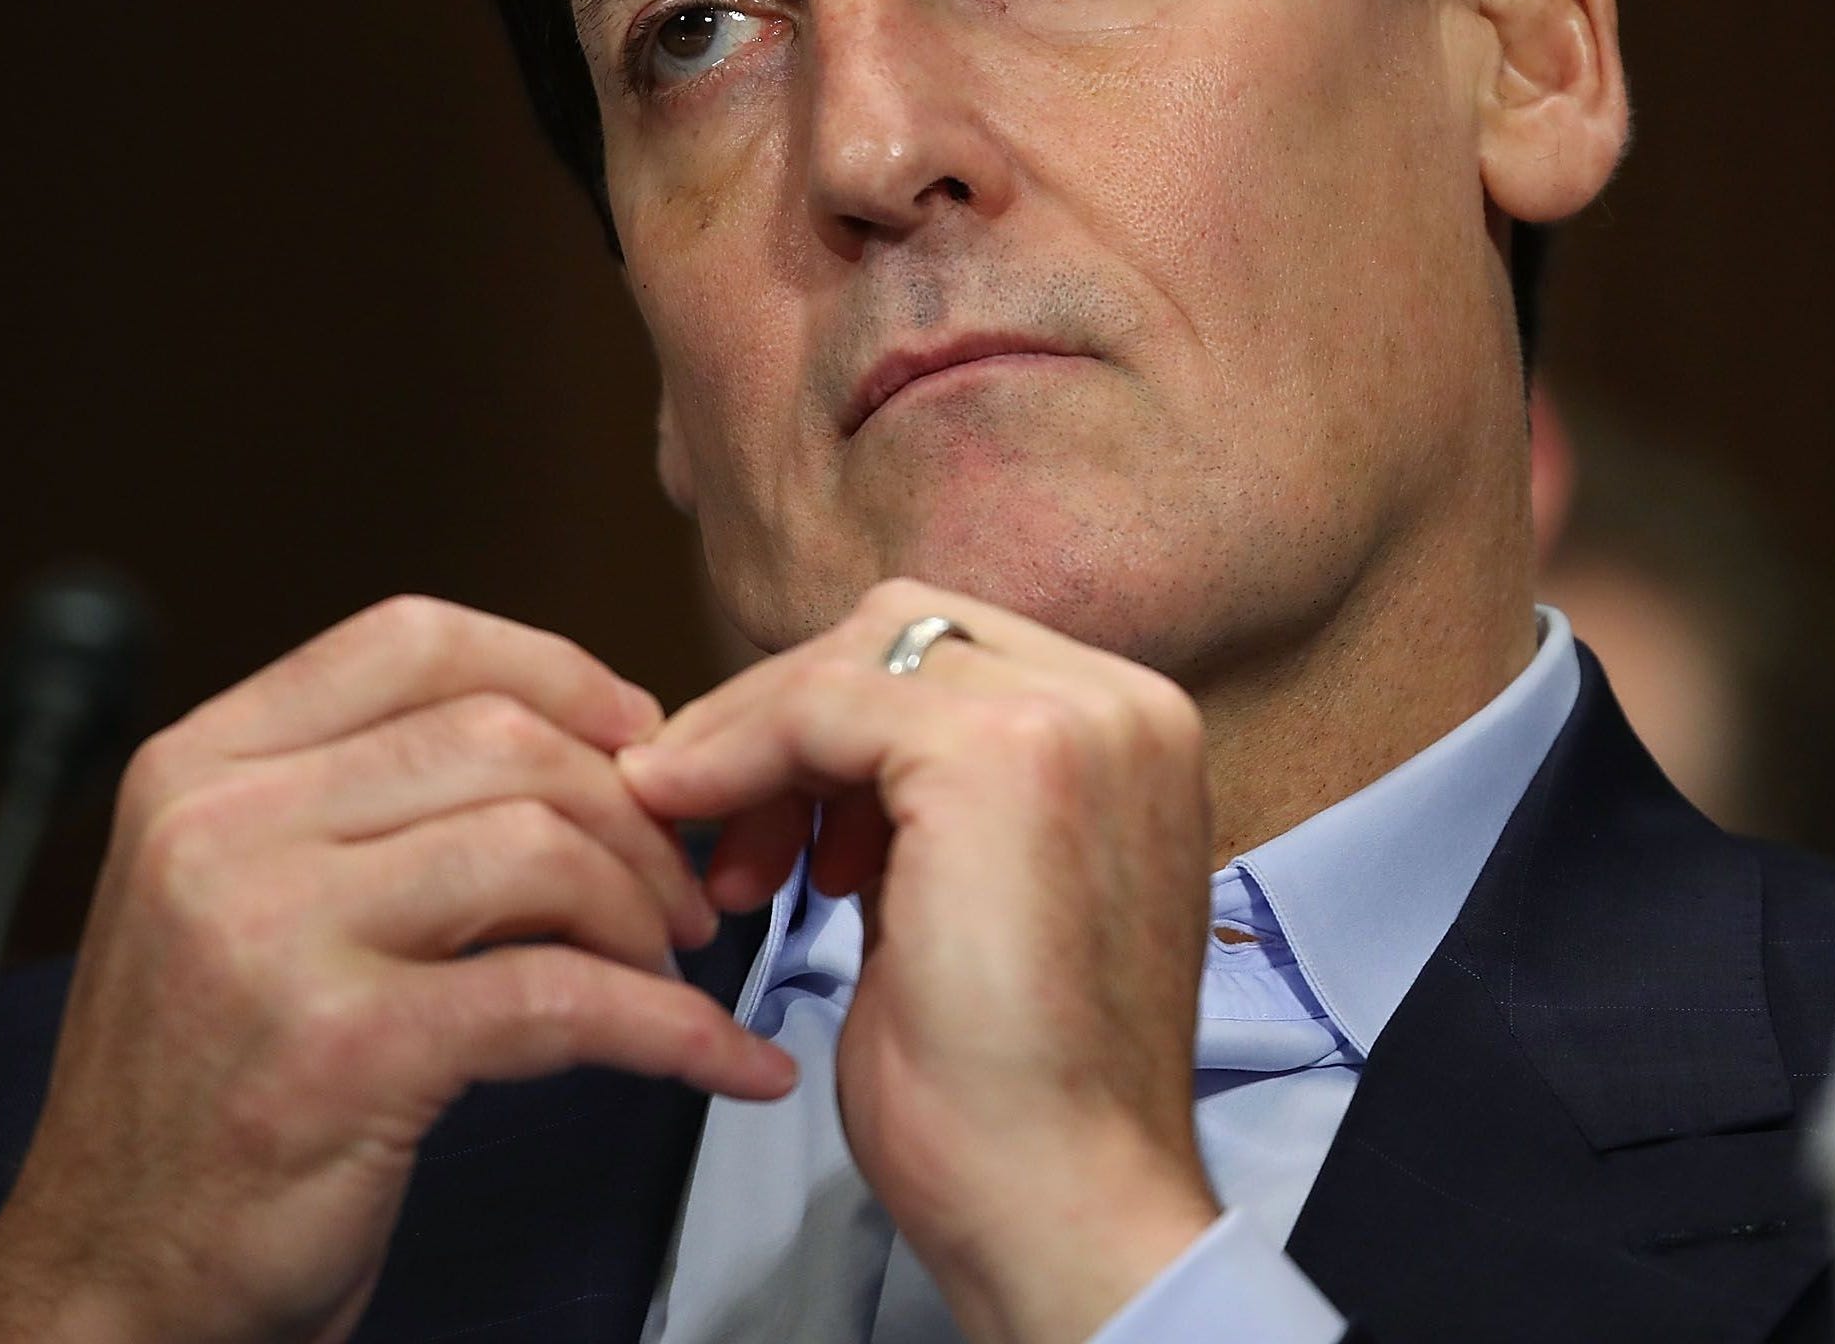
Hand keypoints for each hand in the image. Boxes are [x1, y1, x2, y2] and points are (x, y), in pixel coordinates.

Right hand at [0, 596, 793, 1343]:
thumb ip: (371, 796)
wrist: (112, 1278)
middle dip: (629, 809)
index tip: (640, 731)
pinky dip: (673, 1028)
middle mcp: (220, 829)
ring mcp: (271, 937)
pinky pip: (562, 997)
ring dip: (642, 907)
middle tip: (674, 883)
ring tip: (664, 963)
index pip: (413, 639)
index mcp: (200, 766)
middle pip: (502, 739)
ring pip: (540, 847)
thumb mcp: (243, 892)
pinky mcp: (342, 1054)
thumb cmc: (212, 1083)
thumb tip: (592, 738)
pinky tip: (722, 1058)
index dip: (558, 671)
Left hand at [619, 578, 1220, 1343]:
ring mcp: (1075, 718)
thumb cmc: (1016, 1093)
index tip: (759, 803)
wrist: (1063, 1202)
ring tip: (728, 868)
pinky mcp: (1002, 753)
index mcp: (1137, 732)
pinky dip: (740, 752)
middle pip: (905, 633)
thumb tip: (823, 769)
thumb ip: (933, 809)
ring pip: (858, 656)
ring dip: (759, 740)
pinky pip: (823, 703)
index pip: (953, 654)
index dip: (835, 713)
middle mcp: (1125, 703)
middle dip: (790, 716)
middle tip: (726, 832)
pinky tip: (697, 829)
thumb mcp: (981, 899)